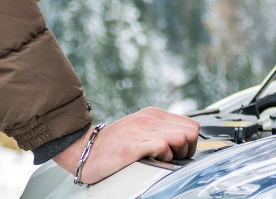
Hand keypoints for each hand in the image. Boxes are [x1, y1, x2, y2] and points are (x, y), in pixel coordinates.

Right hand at [53, 107, 199, 184]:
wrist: (83, 148)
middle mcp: (151, 119)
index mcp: (154, 114)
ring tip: (162, 160)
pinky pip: (164, 148)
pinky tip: (151, 161)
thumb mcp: (139, 130)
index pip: (191, 125)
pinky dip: (164, 158)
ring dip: (177, 154)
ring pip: (183, 138)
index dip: (189, 144)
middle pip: (192, 131)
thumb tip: (181, 144)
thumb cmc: (112, 145)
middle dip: (188, 149)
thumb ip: (158, 132)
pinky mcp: (135, 145)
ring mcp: (143, 130)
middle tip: (173, 159)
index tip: (178, 154)